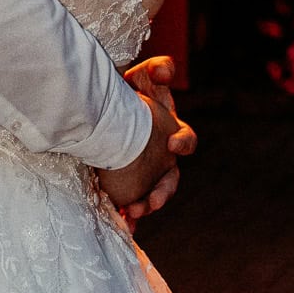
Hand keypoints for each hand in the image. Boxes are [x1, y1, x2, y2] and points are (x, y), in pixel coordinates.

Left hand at [95, 56, 196, 221]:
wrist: (107, 102)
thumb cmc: (132, 90)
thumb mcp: (145, 76)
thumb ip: (158, 70)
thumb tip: (166, 70)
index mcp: (171, 132)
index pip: (186, 140)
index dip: (183, 144)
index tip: (172, 146)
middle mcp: (162, 156)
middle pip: (171, 180)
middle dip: (163, 192)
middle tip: (153, 202)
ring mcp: (147, 171)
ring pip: (154, 196)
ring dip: (147, 206)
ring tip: (134, 213)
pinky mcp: (129, 180)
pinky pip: (133, 201)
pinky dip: (130, 213)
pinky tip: (124, 223)